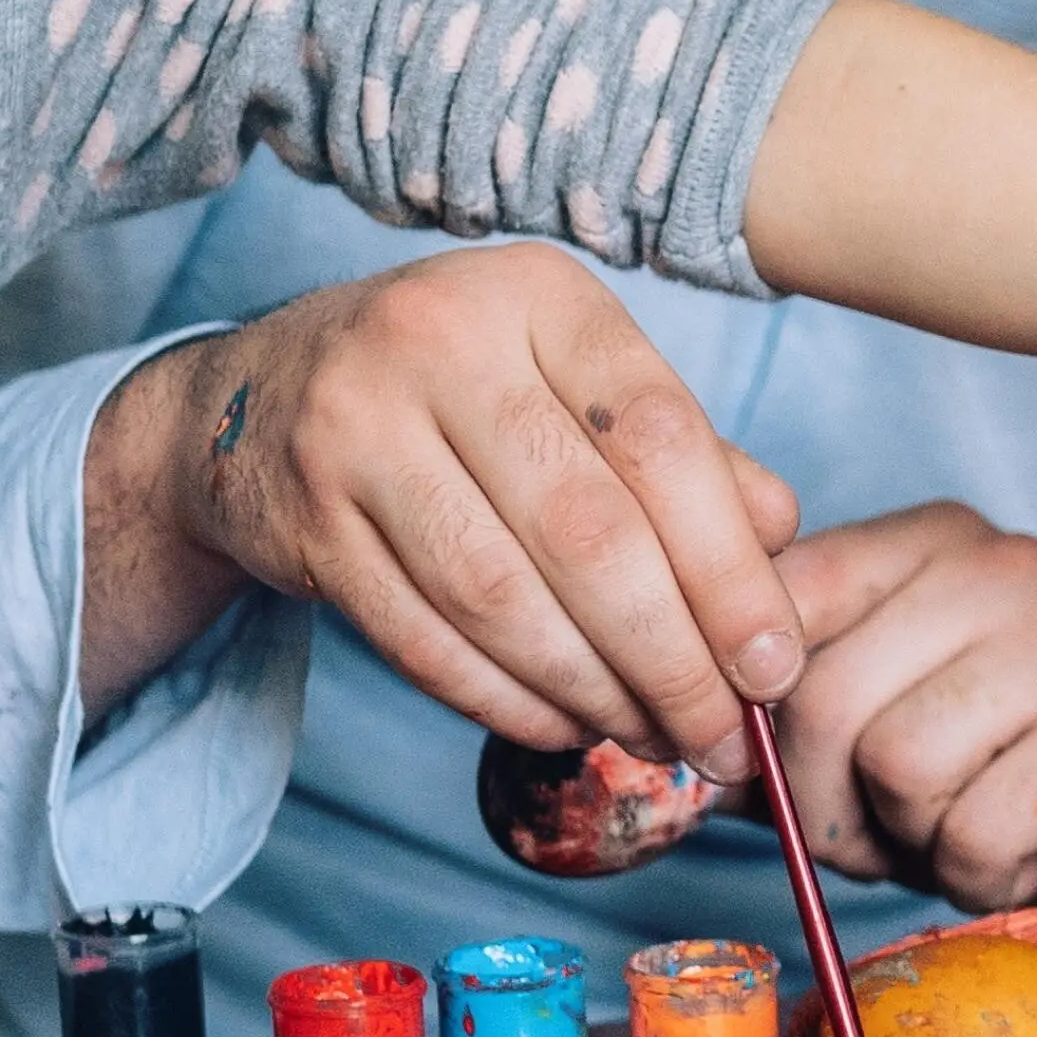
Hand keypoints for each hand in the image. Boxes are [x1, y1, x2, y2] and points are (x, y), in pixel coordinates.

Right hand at [158, 247, 808, 772]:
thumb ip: (682, 455)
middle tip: (723, 740)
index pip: (661, 437)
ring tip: (654, 738)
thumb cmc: (461, 391)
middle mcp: (438, 342)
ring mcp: (356, 429)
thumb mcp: (572, 383)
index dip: (729, 569)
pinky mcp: (304, 520)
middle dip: (672, 661)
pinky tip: (563, 725)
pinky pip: (423, 642)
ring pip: (502, 600)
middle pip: (587, 533)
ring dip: (593, 693)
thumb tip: (780, 540)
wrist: (256, 397)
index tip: (774, 666)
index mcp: (538, 295)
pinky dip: (505, 703)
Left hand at [753, 501, 1036, 906]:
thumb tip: (660, 727)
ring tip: (953, 836)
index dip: (749, 707)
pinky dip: (974, 877)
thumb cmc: (974, 776)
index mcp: (932, 540)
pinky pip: (973, 832)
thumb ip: (773, 705)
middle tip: (873, 835)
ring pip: (898, 764)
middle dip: (822, 802)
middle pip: (825, 693)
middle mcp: (1005, 567)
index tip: (761, 771)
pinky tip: (1013, 860)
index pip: (787, 594)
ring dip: (908, 840)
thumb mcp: (863, 719)